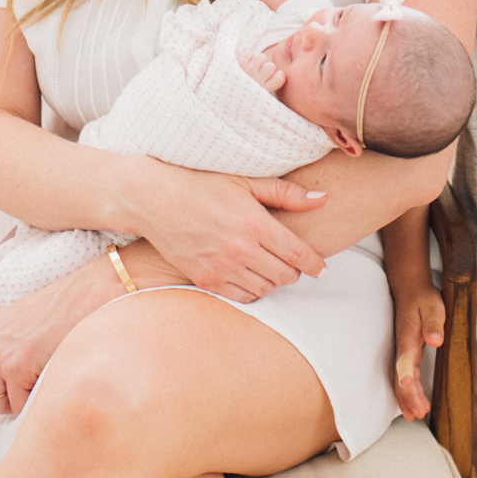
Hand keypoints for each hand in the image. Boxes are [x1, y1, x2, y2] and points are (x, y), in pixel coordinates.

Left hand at [0, 262, 105, 417]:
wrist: (81, 298)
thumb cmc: (55, 310)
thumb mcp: (15, 322)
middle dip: (0, 399)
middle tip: (23, 391)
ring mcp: (0, 358)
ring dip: (16, 402)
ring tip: (35, 387)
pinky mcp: (18, 369)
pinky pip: (19, 405)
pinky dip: (32, 402)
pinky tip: (44, 384)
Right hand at [141, 162, 328, 302]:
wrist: (154, 199)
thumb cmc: (201, 184)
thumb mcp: (245, 181)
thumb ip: (285, 194)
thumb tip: (323, 200)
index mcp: (253, 222)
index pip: (297, 253)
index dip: (314, 264)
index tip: (322, 268)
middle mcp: (239, 248)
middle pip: (284, 275)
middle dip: (294, 271)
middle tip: (291, 261)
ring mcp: (220, 267)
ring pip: (265, 289)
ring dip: (273, 280)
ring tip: (268, 265)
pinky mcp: (204, 279)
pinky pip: (242, 296)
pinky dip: (253, 290)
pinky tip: (249, 274)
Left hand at [240, 49, 285, 92]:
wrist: (224, 89)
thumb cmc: (246, 89)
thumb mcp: (261, 91)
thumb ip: (271, 83)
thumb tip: (281, 72)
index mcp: (265, 88)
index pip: (280, 77)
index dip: (279, 75)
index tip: (273, 77)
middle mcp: (257, 80)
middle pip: (271, 66)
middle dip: (266, 66)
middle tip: (258, 73)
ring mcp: (248, 71)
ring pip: (261, 57)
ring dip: (256, 60)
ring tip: (250, 68)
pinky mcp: (239, 63)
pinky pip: (249, 53)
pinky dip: (246, 57)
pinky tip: (242, 65)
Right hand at [391, 280, 444, 420]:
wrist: (411, 290)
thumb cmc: (424, 299)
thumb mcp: (433, 307)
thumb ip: (434, 323)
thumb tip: (435, 340)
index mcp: (408, 339)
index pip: (404, 363)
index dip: (405, 378)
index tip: (406, 389)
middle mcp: (402, 348)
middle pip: (400, 377)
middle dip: (408, 397)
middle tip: (419, 414)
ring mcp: (403, 352)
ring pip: (400, 379)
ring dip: (406, 398)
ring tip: (415, 416)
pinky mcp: (407, 353)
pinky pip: (403, 376)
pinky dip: (406, 391)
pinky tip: (413, 403)